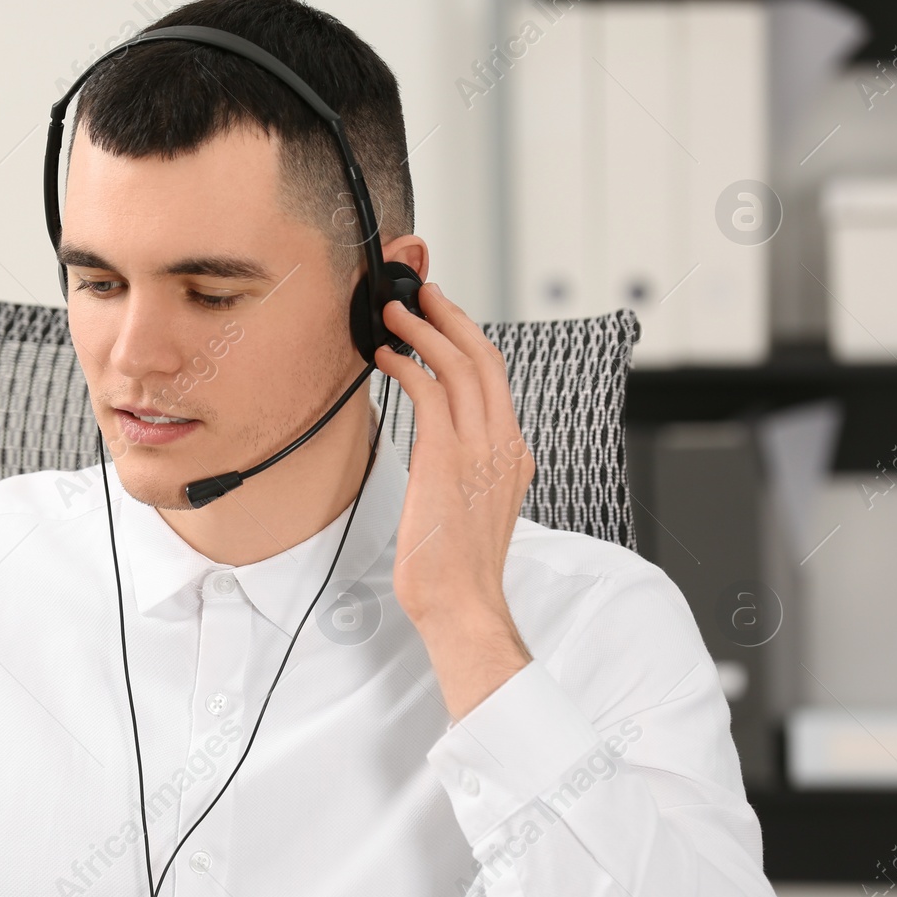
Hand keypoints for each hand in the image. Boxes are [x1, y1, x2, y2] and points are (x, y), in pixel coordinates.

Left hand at [372, 282, 535, 718]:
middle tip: (423, 294)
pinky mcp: (447, 457)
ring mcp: (479, 448)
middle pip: (484, 358)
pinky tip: (385, 359)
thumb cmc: (455, 566)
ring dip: (424, 331)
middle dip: (451, 317)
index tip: (443, 320)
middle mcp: (503, 444)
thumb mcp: (471, 507)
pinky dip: (406, 367)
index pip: (494, 381)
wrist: (462, 603)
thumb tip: (437, 448)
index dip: (467, 341)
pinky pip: (429, 393)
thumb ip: (465, 471)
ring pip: (459, 366)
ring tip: (395, 312)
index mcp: (512, 454)